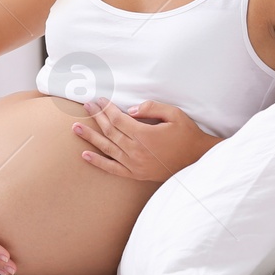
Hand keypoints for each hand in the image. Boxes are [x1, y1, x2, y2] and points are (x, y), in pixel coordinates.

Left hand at [70, 99, 217, 182]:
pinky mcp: (136, 174)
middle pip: (110, 131)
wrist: (197, 159)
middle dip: (96, 117)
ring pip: (107, 148)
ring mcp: (134, 164)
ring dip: (90, 137)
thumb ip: (151, 108)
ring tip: (76, 128)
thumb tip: (129, 110)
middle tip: (86, 106)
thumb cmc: (187, 134)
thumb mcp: (174, 114)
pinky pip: (112, 168)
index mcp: (144, 135)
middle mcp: (136, 151)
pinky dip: (98, 162)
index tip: (99, 99)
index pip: (117, 119)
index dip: (106, 108)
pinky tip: (85, 155)